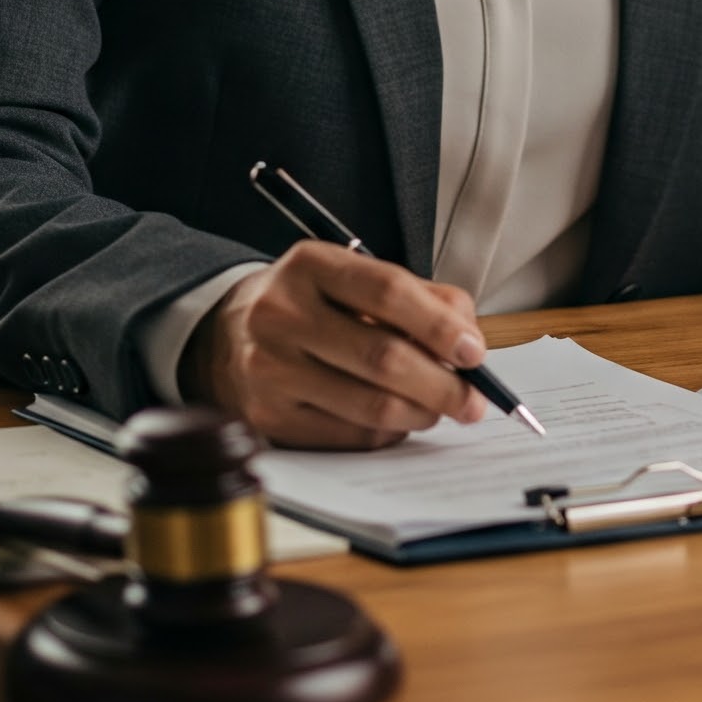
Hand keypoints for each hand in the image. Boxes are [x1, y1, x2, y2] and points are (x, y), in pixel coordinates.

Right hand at [181, 243, 489, 448]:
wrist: (226, 335)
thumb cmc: (310, 304)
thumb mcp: (353, 277)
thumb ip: (419, 296)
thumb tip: (468, 339)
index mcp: (309, 265)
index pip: (386, 292)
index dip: (438, 324)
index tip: (474, 351)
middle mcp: (282, 313)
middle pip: (382, 356)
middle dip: (442, 384)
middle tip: (474, 399)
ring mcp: (271, 369)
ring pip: (370, 405)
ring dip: (421, 412)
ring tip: (440, 408)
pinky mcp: (269, 417)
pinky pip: (350, 436)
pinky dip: (389, 432)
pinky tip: (400, 419)